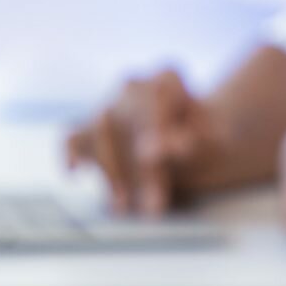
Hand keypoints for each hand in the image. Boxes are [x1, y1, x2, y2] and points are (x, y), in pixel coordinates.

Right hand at [64, 68, 216, 214]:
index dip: (152, 128)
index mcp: (167, 79)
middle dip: (136, 166)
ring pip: (101, 132)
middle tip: (152, 203)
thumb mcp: (212, 143)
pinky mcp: (92, 130)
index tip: (153, 158)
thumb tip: (159, 150)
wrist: (198, 149)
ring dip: (112, 173)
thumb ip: (191, 142)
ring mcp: (110, 106)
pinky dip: (72, 153)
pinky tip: (75, 171)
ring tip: (126, 206)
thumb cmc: (207, 144)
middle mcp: (134, 86)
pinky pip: (75, 138)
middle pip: (126, 120)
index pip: (154, 100)